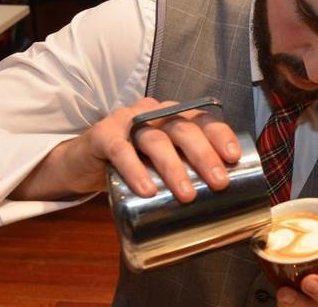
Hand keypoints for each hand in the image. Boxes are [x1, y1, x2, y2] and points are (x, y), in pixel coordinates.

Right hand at [22, 97, 241, 202]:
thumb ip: (185, 172)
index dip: (220, 135)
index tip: (233, 158)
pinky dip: (135, 170)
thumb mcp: (161, 165)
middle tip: (218, 183)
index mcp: (174, 117)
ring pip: (156, 139)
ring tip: (187, 195)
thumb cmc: (133, 165)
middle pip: (183, 129)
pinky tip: (147, 190)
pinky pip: (120, 150)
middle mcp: (154, 112)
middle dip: (204, 155)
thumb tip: (221, 205)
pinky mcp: (103, 134)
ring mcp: (128, 120)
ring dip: (173, 168)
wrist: (83, 163)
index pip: (203, 120)